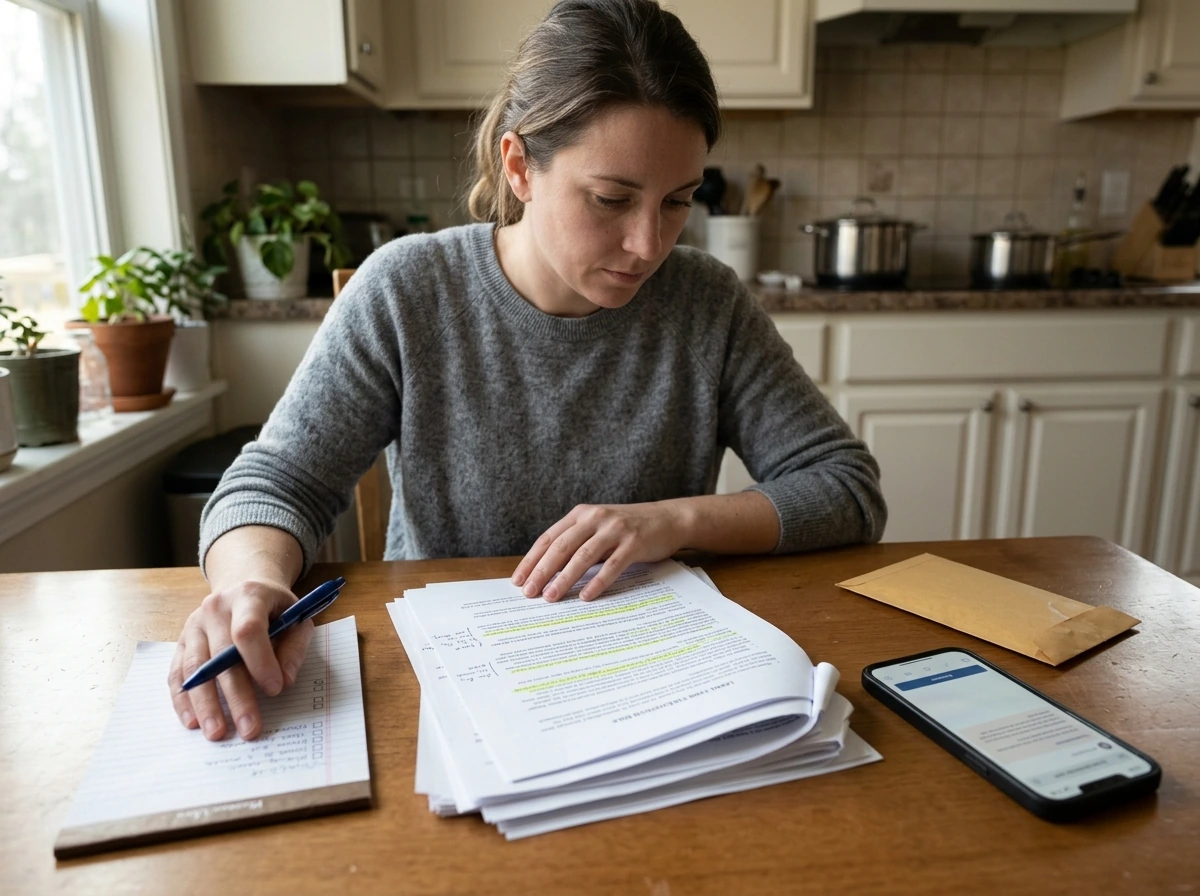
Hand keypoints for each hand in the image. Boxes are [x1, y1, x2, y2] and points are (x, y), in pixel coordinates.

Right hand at [167, 580, 313, 741]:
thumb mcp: (297, 617)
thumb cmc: (274, 608)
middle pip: (221, 655)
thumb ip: (294, 648)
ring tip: (216, 732)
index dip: (260, 662)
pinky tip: (192, 721)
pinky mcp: (181, 641)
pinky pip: (177, 672)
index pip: (248, 630)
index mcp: (248, 596)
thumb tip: (283, 681)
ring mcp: (194, 624)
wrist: (244, 585)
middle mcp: (216, 608)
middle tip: (249, 728)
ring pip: (195, 667)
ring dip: (205, 703)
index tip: (275, 690)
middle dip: (236, 696)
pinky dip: (183, 699)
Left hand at [511, 501, 689, 602]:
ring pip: (582, 556)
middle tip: (529, 593)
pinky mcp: (634, 542)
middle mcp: (595, 518)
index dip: (532, 560)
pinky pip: (611, 565)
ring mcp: (615, 529)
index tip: (518, 581)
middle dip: (542, 571)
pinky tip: (585, 596)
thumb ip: (577, 543)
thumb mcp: (598, 529)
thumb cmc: (628, 529)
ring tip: (551, 597)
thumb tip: (547, 574)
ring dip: (564, 578)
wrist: (669, 519)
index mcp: (581, 514)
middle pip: (561, 547)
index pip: (549, 538)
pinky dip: (597, 582)